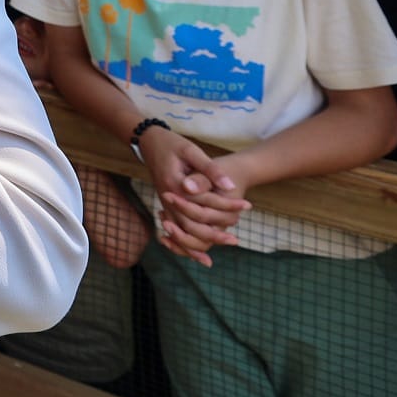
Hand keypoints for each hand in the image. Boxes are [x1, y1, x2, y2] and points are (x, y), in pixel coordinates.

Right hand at [138, 126, 248, 263]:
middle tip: (235, 239)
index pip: (206, 201)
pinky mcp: (166, 206)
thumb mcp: (191, 150)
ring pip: (182, 232)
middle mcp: (169, 199)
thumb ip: (210, 169)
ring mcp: (166, 204)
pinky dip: (185, 245)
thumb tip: (230, 186)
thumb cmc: (171, 144)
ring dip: (201, 244)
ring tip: (221, 247)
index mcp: (176, 185)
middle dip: (216, 234)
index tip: (247, 204)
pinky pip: (175, 230)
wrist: (149, 142)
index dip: (228, 204)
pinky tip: (200, 255)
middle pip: (192, 224)